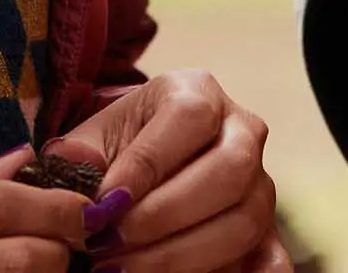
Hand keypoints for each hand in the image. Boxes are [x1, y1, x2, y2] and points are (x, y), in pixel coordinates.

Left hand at [50, 69, 286, 271]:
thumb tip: (75, 176)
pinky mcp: (267, 231)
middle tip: (111, 242)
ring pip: (244, 220)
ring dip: (182, 255)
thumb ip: (79, 156)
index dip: (149, 163)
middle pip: (229, 169)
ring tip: (123, 269)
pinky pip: (272, 259)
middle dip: (165, 214)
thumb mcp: (94, 140)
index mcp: (199, 92)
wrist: (141, 171)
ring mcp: (260, 184)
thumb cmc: (117, 151)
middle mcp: (242, 132)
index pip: (188, 117)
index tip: (106, 203)